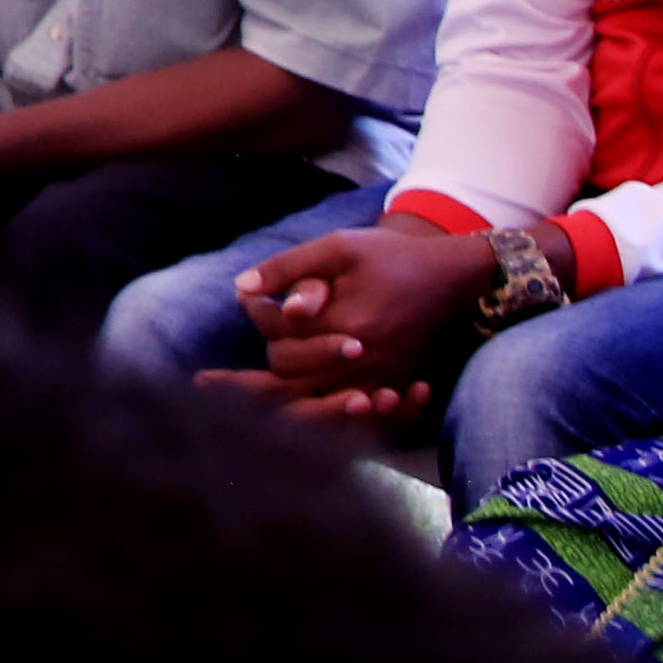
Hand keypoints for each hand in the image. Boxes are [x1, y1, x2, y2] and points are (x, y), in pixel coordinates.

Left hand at [190, 219, 483, 420]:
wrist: (449, 276)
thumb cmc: (390, 256)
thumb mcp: (337, 248)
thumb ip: (289, 268)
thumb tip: (242, 288)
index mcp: (346, 326)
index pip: (282, 340)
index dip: (260, 318)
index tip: (249, 299)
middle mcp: (362, 360)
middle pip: (292, 380)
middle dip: (257, 371)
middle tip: (214, 375)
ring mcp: (378, 377)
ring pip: (316, 405)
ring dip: (279, 402)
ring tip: (236, 397)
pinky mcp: (390, 383)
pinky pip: (348, 414)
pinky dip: (318, 414)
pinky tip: (289, 408)